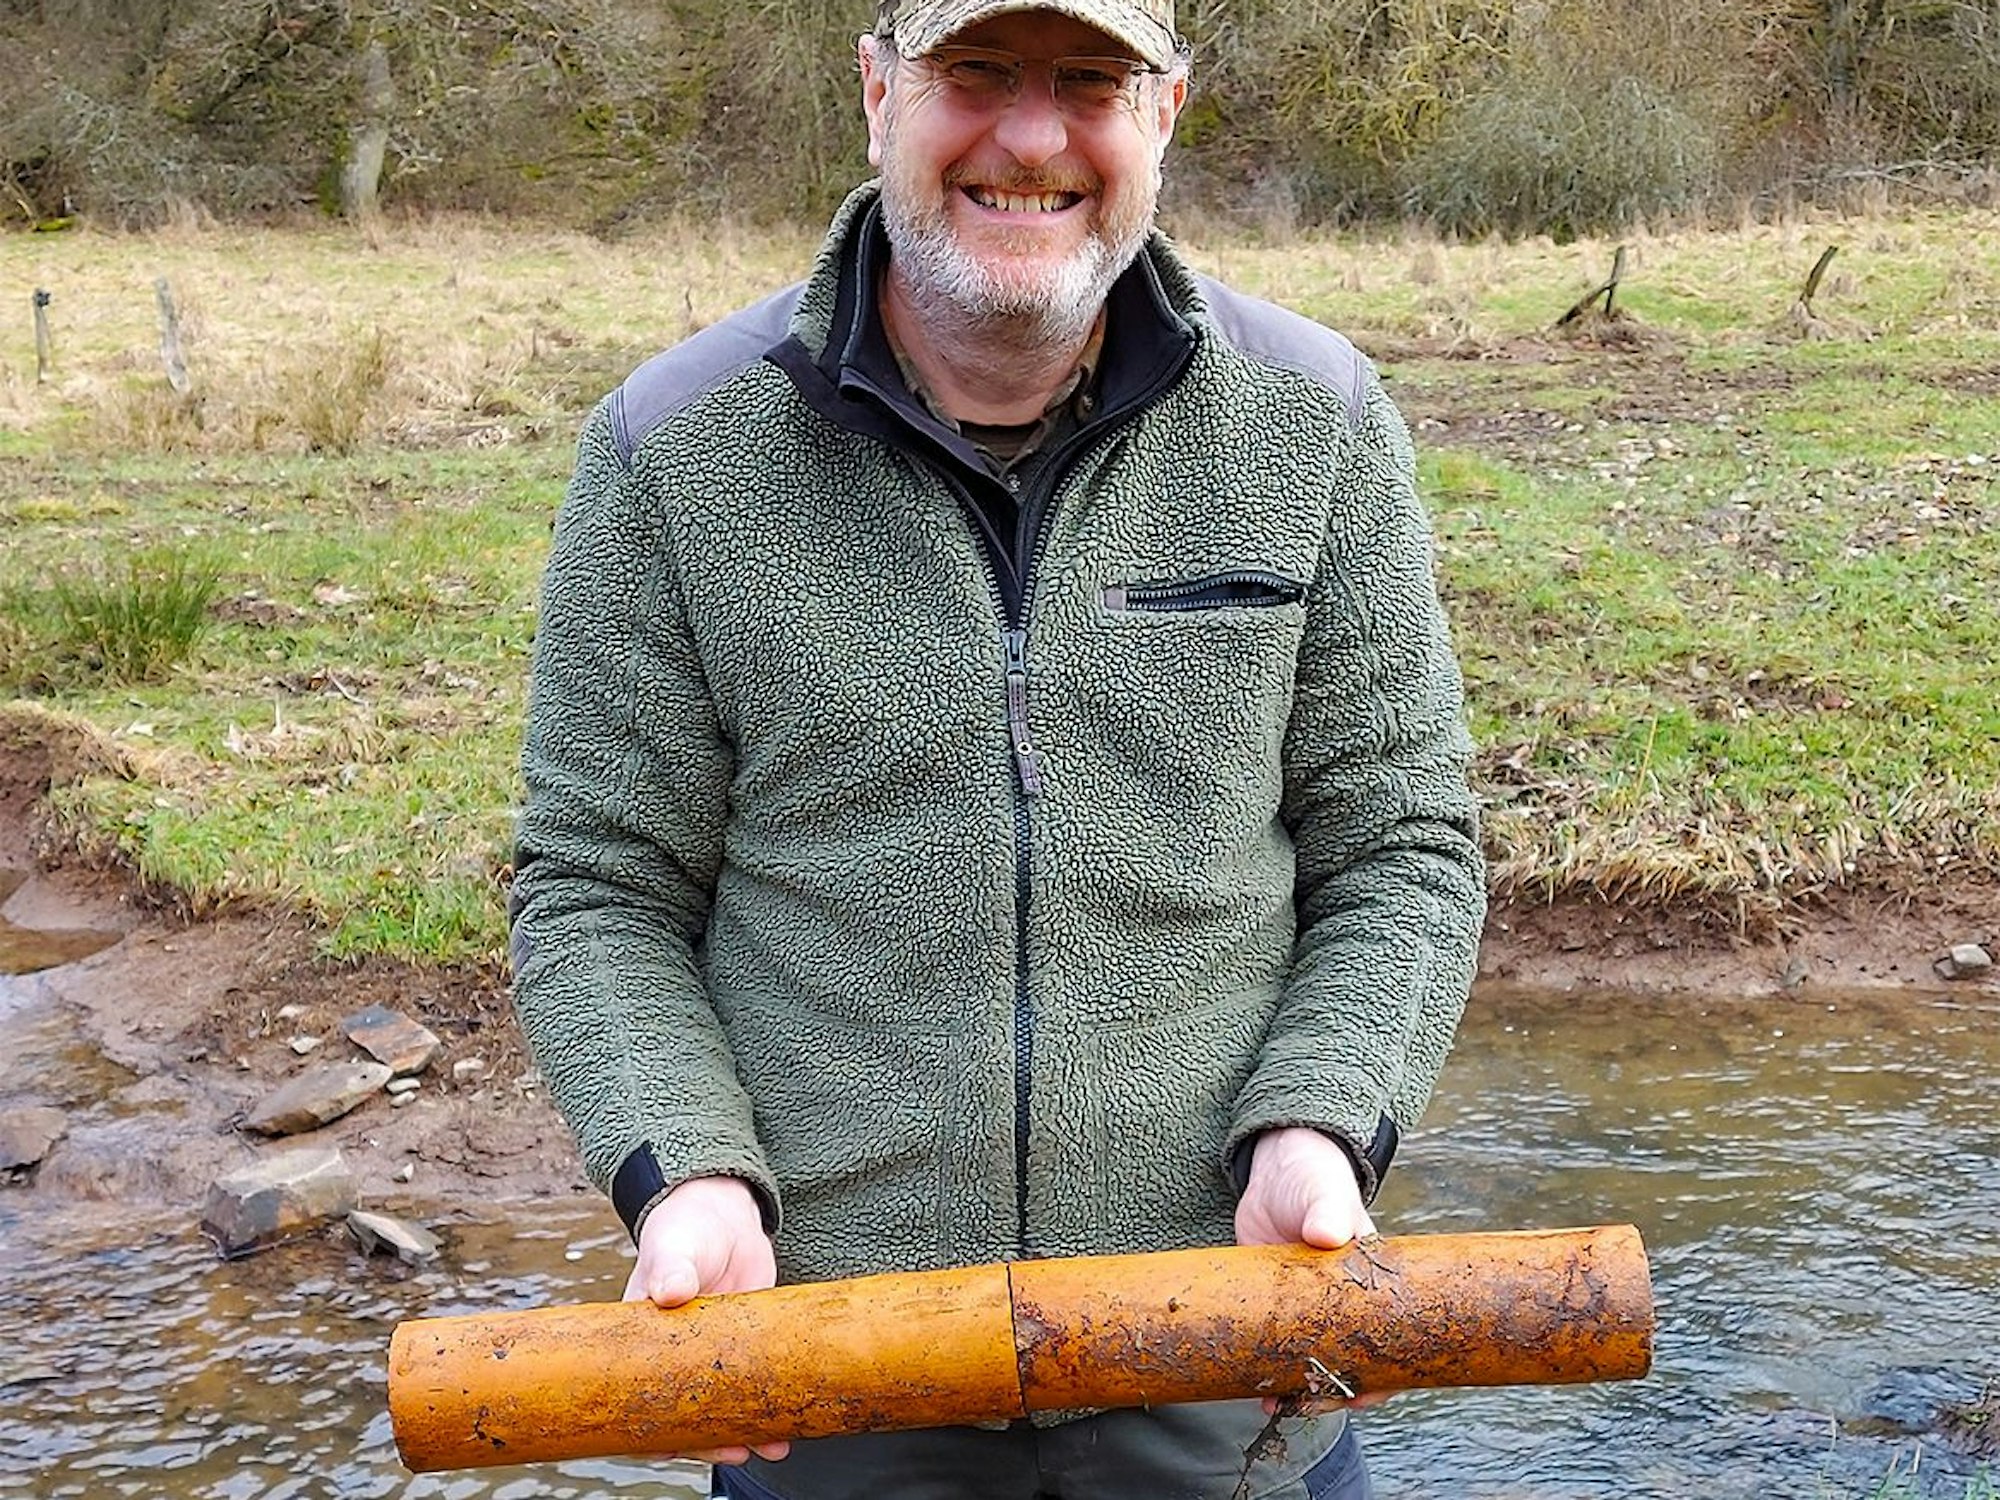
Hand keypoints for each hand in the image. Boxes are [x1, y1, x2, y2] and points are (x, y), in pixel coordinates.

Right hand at [623, 1175, 789, 1464]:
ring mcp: (712, 1353)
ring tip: (770, 1446)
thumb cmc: (686, 1228)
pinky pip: (754, 1384)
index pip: (641, 1397)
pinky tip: (787, 1424)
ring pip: (724, 1405)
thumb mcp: (674, 1247)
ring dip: (743, 1430)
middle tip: (733, 1451)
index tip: (670, 1449)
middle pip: (686, 1413)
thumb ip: (670, 1268)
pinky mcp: (745, 1344)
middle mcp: (676, 1356)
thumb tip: (670, 1291)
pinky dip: (767, 1405)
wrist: (726, 1213)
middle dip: (707, 1440)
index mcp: (645, 1341)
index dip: (653, 1429)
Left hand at [1234, 1128, 1389, 1414]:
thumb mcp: (1326, 1193)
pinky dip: (1265, 1367)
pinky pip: (1273, 1345)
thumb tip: (1325, 1234)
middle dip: (1332, 1391)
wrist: (1275, 1172)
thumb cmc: (1315, 1180)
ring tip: (1276, 1403)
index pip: (1387, 1341)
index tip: (1362, 1396)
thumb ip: (1329, 1210)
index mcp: (1370, 1285)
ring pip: (1307, 1359)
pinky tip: (1252, 1388)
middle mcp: (1341, 1304)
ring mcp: (1305, 1307)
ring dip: (1296, 1387)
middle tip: (1310, 1405)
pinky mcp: (1272, 1304)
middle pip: (1346, 1360)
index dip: (1380, 1376)